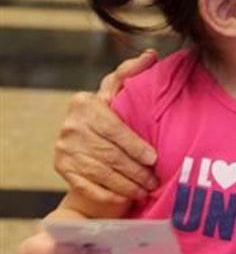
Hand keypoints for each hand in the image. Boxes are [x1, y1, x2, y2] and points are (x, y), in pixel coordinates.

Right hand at [54, 50, 159, 206]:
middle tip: (155, 180)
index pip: (114, 129)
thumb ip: (133, 73)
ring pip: (101, 172)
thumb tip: (151, 55)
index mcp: (85, 103)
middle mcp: (70, 126)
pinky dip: (108, 195)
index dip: (136, 146)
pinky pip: (87, 186)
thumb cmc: (112, 113)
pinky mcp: (62, 169)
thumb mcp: (120, 90)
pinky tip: (126, 198)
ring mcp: (64, 149)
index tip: (154, 158)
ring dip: (127, 185)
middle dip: (136, 170)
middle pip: (109, 154)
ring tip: (146, 189)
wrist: (87, 140)